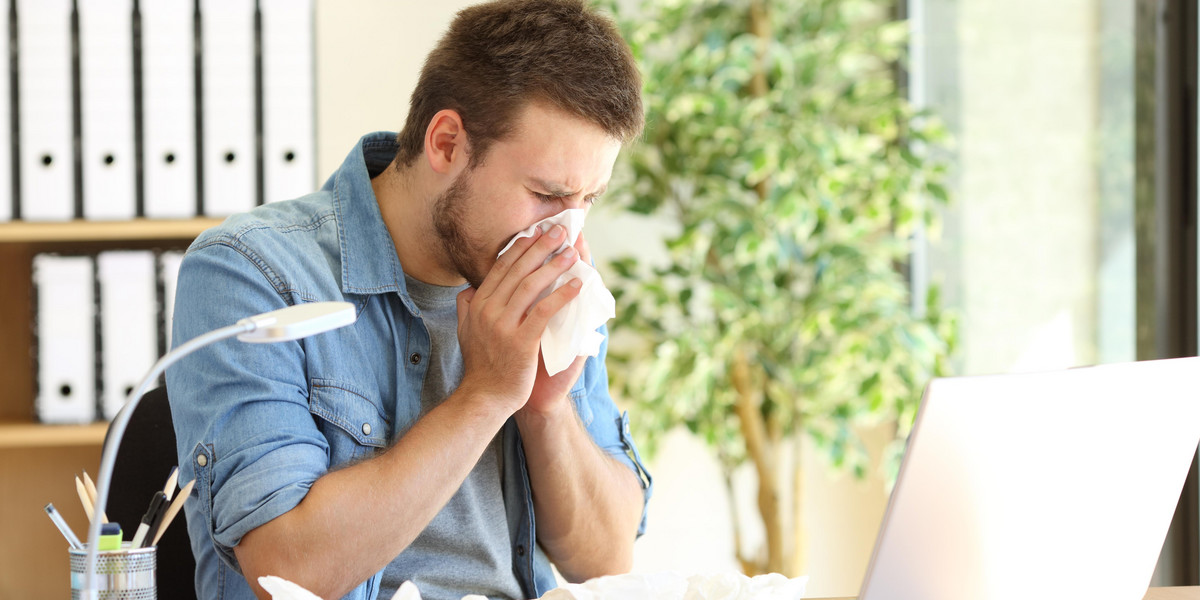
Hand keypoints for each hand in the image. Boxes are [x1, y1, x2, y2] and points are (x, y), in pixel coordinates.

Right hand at [456, 224, 582, 415]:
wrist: (485, 398)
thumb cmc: (482, 366)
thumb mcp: (465, 331)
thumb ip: (467, 308)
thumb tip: (469, 289)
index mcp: (478, 304)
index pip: (501, 267)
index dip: (521, 247)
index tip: (537, 231)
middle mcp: (489, 310)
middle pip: (518, 270)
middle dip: (540, 247)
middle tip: (560, 230)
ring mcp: (504, 325)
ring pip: (531, 285)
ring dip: (554, 265)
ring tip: (572, 252)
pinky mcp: (521, 342)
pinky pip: (544, 311)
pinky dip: (562, 294)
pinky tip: (577, 284)